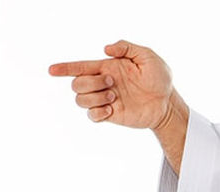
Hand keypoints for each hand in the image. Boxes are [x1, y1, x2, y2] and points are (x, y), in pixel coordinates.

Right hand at [48, 40, 174, 128]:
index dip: (64, 68)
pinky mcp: (112, 115)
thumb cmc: (160, 79)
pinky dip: (96, 112)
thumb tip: (105, 50)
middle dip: (91, 82)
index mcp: (108, 67)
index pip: (79, 67)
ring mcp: (107, 100)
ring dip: (95, 97)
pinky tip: (110, 109)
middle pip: (77, 84)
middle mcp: (103, 84)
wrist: (168, 103)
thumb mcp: (147, 56)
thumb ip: (126, 47)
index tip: (51, 71)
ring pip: (81, 100)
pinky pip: (92, 116)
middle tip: (113, 83)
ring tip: (114, 96)